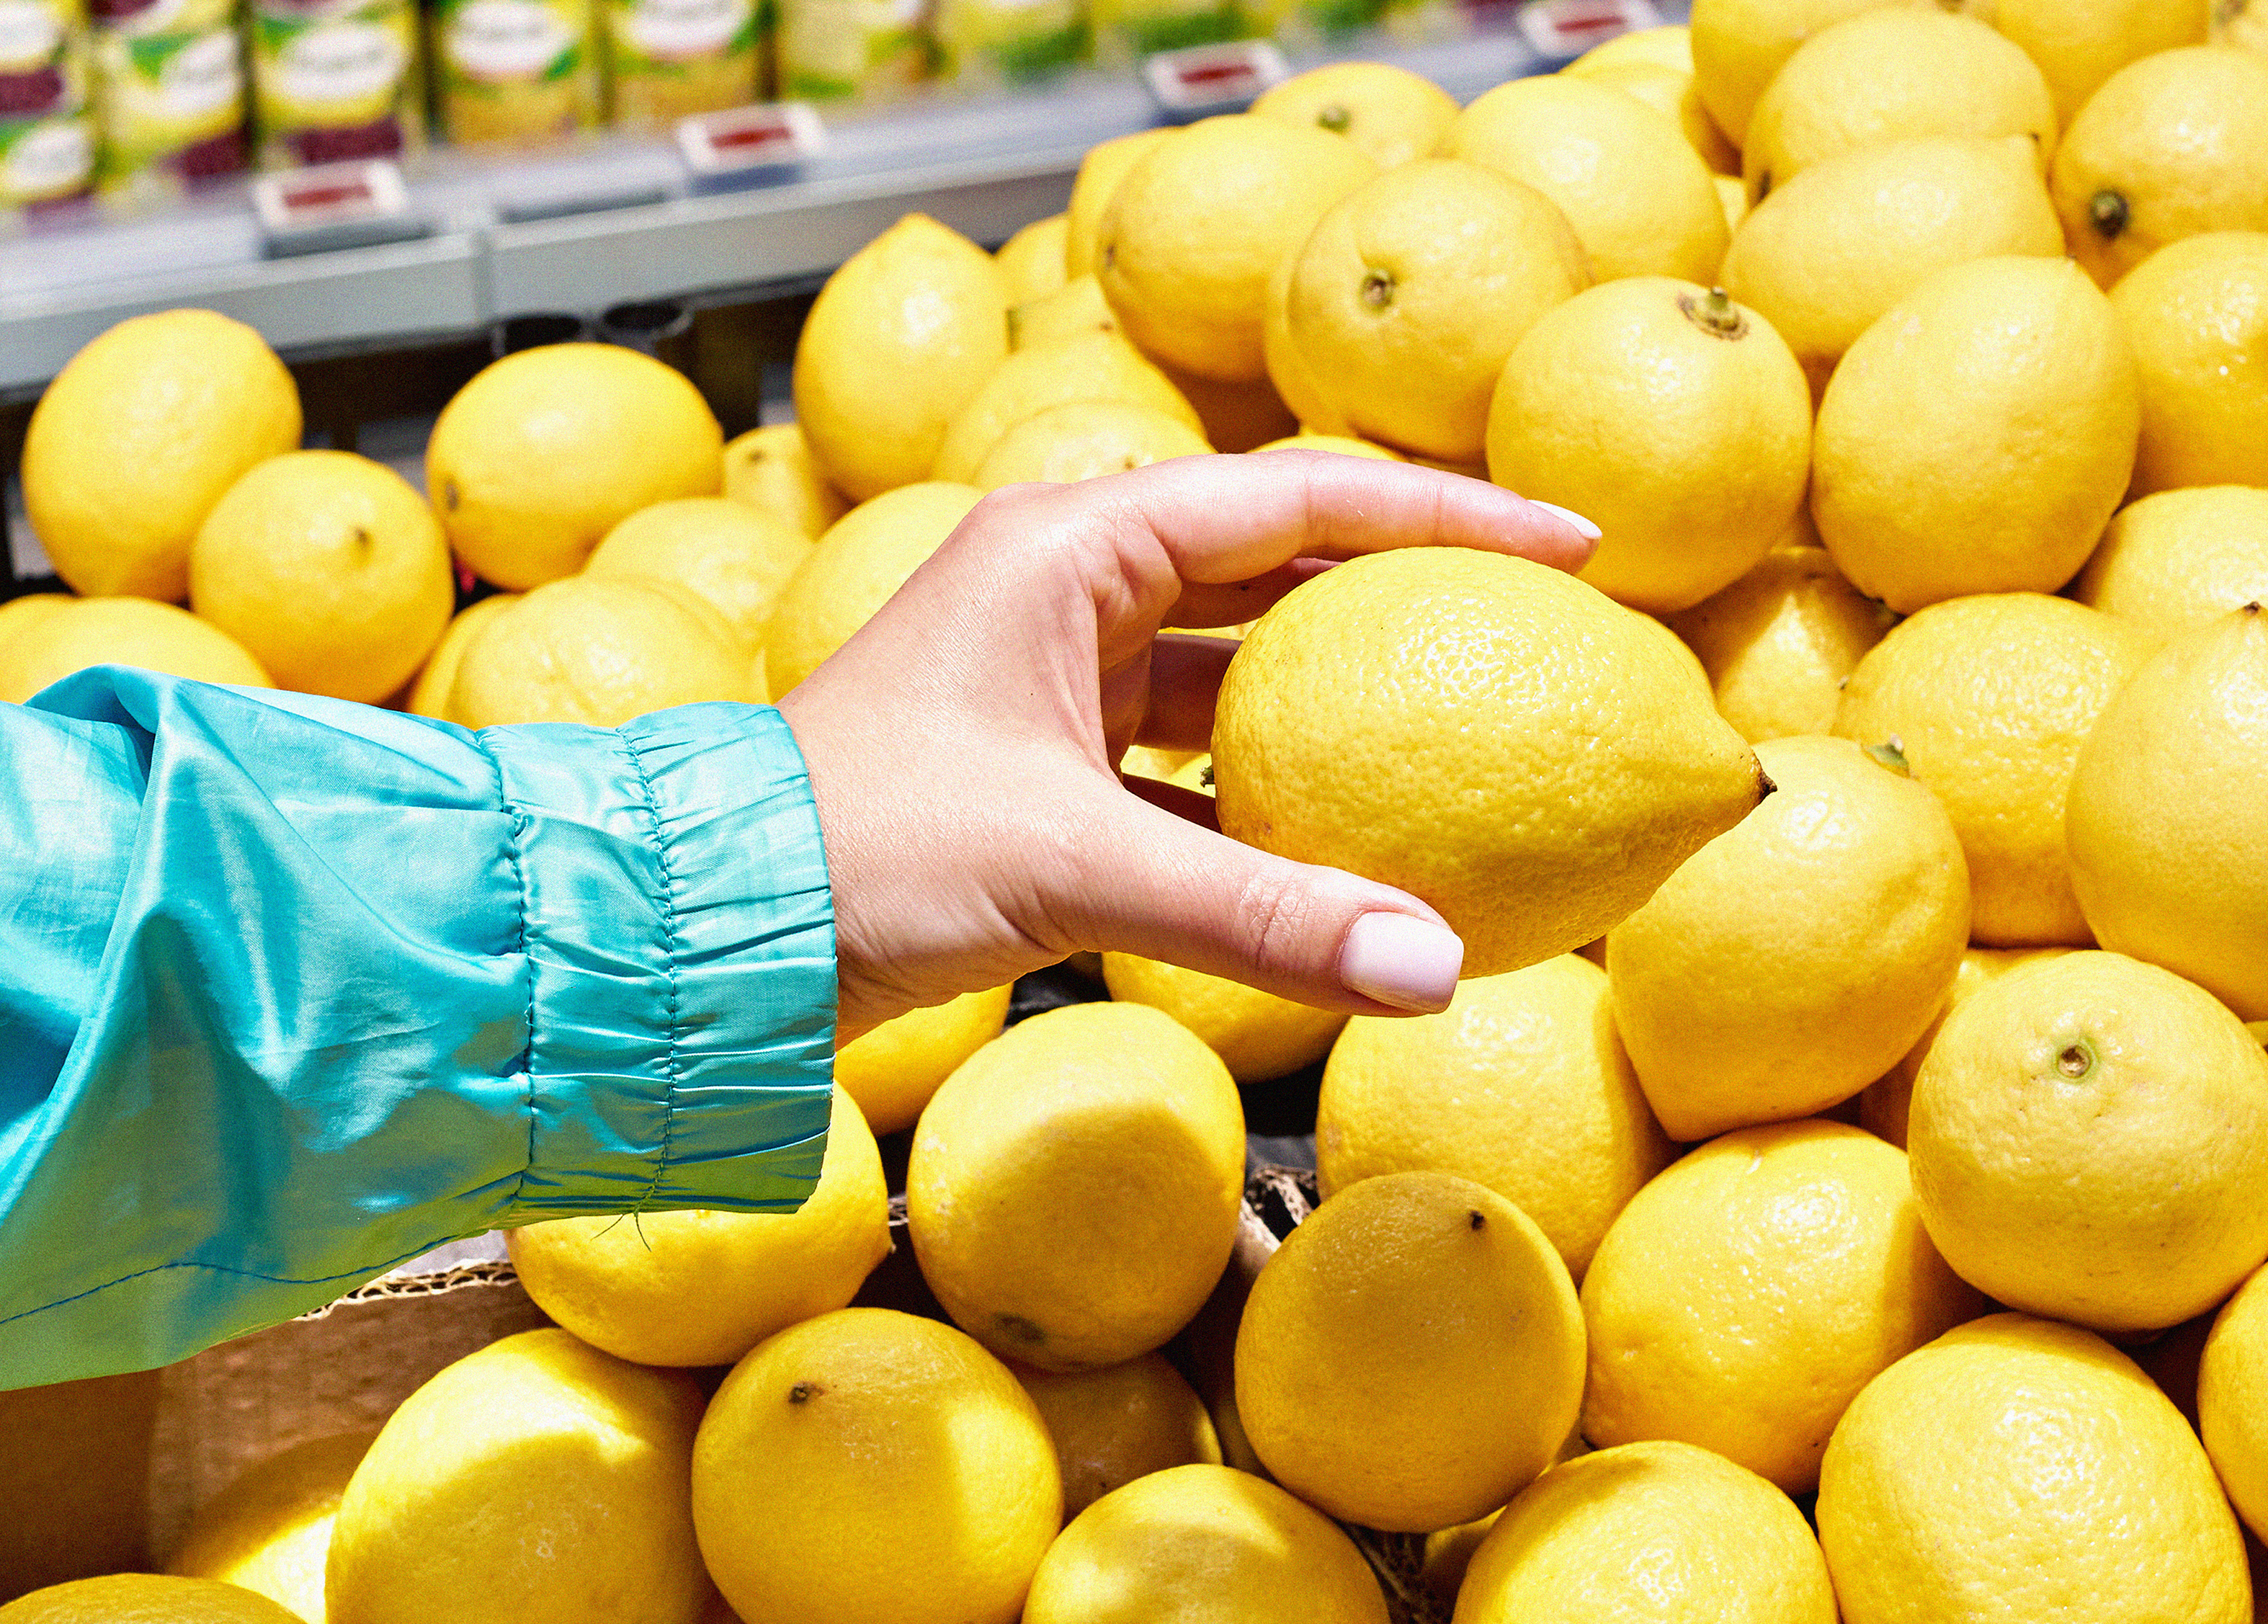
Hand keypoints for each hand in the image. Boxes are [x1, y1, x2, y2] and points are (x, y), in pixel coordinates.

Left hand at [778, 453, 1598, 1038]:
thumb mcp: (1070, 868)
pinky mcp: (1041, 770)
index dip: (1442, 518)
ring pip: (1234, 671)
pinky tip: (1348, 858)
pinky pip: (1188, 768)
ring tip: (1464, 727)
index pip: (1297, 501)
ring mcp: (1049, 679)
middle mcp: (1064, 590)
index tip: (1568, 545)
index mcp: (1068, 549)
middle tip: (1536, 623)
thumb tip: (1436, 971)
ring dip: (1338, 705)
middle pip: (1278, 566)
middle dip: (1406, 593)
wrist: (699, 937)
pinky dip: (1267, 808)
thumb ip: (1262, 921)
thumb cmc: (853, 856)